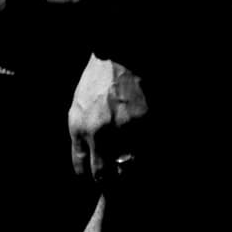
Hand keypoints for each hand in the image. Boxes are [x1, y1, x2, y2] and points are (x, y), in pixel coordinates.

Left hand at [67, 53, 150, 185]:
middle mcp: (99, 134)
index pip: (82, 169)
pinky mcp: (146, 123)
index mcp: (79, 128)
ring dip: (133, 171)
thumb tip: (90, 155)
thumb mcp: (79, 103)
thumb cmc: (100, 76)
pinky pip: (149, 151)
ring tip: (138, 167)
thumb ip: (82, 131)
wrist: (121, 52)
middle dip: (112, 180)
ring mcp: (123, 130)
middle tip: (121, 177)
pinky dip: (151, 155)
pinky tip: (152, 150)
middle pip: (104, 175)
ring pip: (129, 168)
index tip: (102, 175)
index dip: (93, 175)